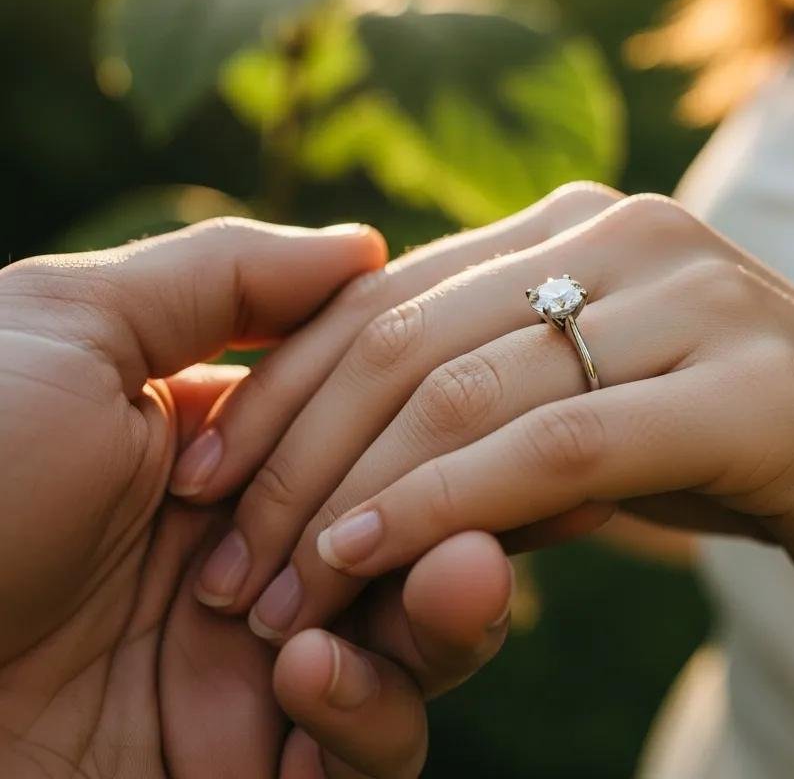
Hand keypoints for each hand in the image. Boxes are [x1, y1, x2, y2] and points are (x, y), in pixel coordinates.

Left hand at [0, 219, 512, 778]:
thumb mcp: (76, 327)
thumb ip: (226, 277)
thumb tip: (367, 245)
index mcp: (229, 450)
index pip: (384, 432)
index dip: (461, 425)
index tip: (539, 403)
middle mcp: (256, 553)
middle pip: (419, 541)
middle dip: (480, 526)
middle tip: (523, 512)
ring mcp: (254, 670)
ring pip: (418, 652)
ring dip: (452, 620)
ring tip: (456, 581)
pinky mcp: (243, 773)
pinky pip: (363, 755)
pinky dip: (369, 717)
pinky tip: (310, 678)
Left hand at [180, 191, 793, 642]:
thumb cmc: (735, 439)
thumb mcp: (598, 406)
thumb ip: (495, 406)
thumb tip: (366, 461)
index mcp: (577, 220)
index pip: (383, 295)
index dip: (279, 385)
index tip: (206, 473)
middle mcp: (627, 232)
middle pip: (406, 337)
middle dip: (294, 452)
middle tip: (224, 558)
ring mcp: (694, 298)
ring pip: (469, 389)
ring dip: (352, 495)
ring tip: (274, 588)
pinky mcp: (748, 389)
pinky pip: (559, 444)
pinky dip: (449, 505)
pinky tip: (372, 558)